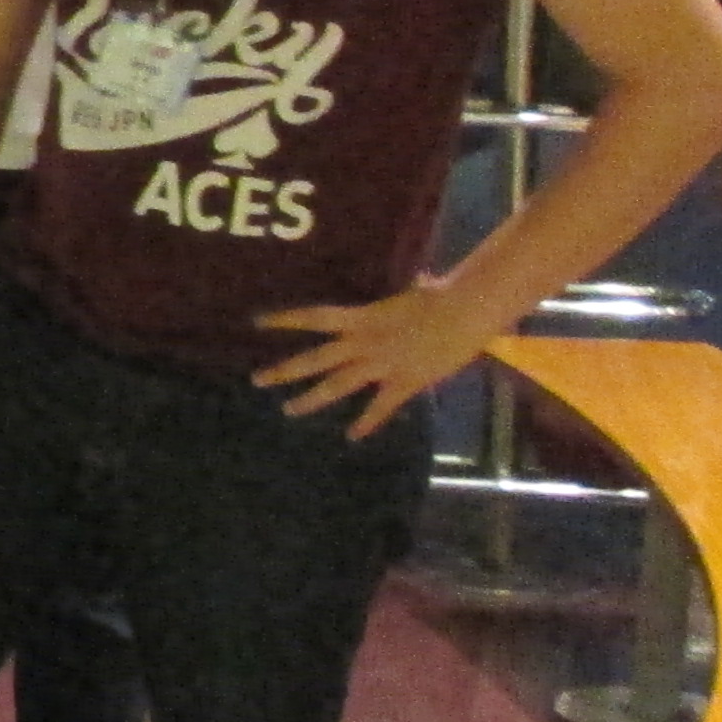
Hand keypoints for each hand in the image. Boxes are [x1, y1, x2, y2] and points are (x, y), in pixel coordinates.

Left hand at [258, 280, 497, 438]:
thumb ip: (392, 304)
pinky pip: (381, 407)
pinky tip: (352, 436)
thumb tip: (409, 286)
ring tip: (289, 410)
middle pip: (316, 359)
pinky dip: (367, 423)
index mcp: (362, 318)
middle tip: (257, 380)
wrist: (465, 312)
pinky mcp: (404, 383)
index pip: (315, 317)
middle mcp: (364, 343)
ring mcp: (382, 365)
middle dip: (285, 371)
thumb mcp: (404, 295)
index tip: (258, 322)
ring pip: (338, 385)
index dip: (286, 319)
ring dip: (312, 399)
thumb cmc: (439, 296)